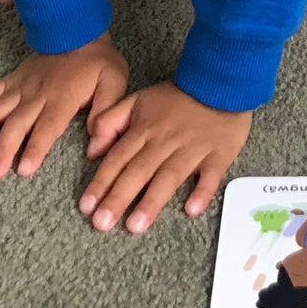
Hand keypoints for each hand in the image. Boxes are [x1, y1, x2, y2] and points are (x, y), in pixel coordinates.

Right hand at [0, 32, 127, 180]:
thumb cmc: (97, 63)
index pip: (47, 126)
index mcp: (63, 97)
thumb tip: (98, 146)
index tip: (23, 169)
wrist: (77, 31)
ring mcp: (18, 87)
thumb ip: (107, 112)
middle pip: (15, 123)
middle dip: (3, 149)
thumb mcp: (114, 82)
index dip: (35, 148)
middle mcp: (36, 94)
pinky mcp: (8, 81)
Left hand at [79, 80, 251, 233]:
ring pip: (169, 176)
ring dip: (152, 201)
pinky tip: (191, 209)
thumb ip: (110, 121)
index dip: (101, 182)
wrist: (220, 81)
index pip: (118, 158)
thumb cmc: (177, 98)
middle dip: (118, 198)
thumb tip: (92, 151)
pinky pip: (210, 174)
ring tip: (135, 226)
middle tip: (102, 223)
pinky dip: (202, 191)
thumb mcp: (137, 100)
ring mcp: (193, 148)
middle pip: (139, 171)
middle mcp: (165, 141)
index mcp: (144, 129)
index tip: (86, 207)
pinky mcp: (218, 154)